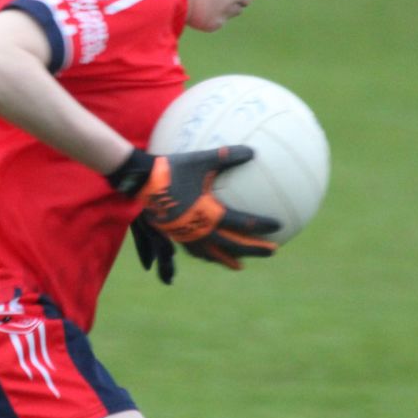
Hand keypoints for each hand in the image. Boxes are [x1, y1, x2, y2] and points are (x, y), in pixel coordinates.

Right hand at [109, 147, 280, 270]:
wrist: (139, 182)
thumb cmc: (170, 169)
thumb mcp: (199, 159)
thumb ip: (225, 156)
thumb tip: (252, 151)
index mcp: (209, 214)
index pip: (243, 224)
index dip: (262, 226)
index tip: (278, 226)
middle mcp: (199, 230)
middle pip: (233, 245)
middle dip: (254, 249)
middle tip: (273, 250)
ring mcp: (185, 236)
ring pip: (211, 254)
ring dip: (227, 259)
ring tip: (239, 266)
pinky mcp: (173, 235)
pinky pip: (192, 251)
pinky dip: (204, 255)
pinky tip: (205, 255)